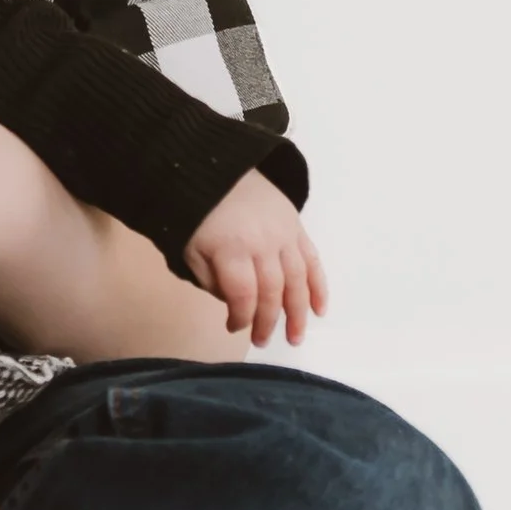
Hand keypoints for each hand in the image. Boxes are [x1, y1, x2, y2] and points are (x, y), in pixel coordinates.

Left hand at [181, 172, 328, 347]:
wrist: (216, 167)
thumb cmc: (198, 213)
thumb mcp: (191, 248)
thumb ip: (212, 280)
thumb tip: (235, 305)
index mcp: (231, 248)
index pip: (243, 294)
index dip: (241, 317)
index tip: (235, 328)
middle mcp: (262, 242)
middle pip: (272, 290)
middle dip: (269, 321)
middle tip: (264, 341)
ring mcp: (284, 233)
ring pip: (297, 280)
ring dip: (299, 312)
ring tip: (296, 336)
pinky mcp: (296, 225)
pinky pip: (313, 259)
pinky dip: (319, 286)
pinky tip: (320, 309)